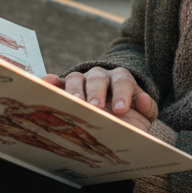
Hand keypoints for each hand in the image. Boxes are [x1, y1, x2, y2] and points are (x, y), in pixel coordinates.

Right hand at [43, 68, 157, 133]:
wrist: (114, 116)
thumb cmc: (128, 116)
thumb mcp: (142, 115)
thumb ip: (147, 109)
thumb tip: (142, 101)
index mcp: (121, 79)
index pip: (122, 81)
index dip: (122, 94)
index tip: (120, 110)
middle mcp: (100, 76)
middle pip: (98, 78)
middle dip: (97, 92)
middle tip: (96, 107)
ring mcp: (82, 80)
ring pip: (76, 78)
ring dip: (74, 89)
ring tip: (74, 102)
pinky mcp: (65, 87)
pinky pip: (56, 82)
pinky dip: (50, 81)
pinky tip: (45, 83)